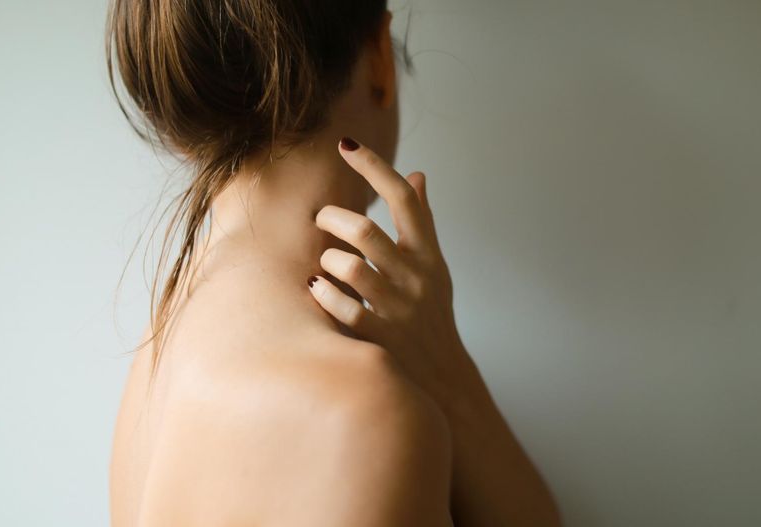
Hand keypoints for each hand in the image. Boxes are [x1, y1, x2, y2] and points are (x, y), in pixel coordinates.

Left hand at [308, 136, 475, 410]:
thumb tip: (417, 174)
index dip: (375, 167)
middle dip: (332, 219)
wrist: (443, 377)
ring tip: (323, 262)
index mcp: (428, 254)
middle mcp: (415, 277)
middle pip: (364, 231)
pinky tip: (316, 287)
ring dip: (325, 259)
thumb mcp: (435, 267)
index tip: (347, 145)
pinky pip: (340, 306)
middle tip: (322, 220)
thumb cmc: (432, 314)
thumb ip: (422, 222)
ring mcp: (398, 308)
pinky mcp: (380, 337)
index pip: (405, 199)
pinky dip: (321, 292)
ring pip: (346, 266)